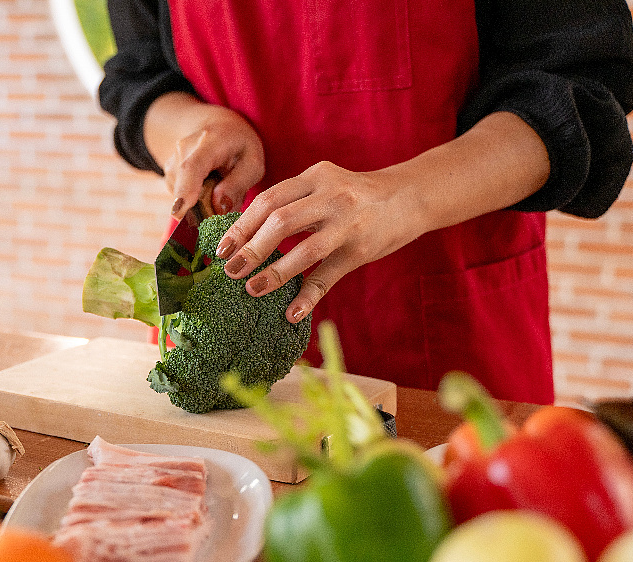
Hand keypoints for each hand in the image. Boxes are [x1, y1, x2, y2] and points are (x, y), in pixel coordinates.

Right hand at [143, 92, 264, 216]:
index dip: (185, 191)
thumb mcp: (252, 163)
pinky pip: (181, 197)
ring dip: (202, 202)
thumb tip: (219, 208)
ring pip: (183, 196)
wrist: (217, 127)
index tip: (180, 213)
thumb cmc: (239, 146)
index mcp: (211, 141)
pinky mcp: (169, 174)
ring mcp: (173, 161)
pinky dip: (196, 199)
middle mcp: (184, 148)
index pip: (192, 167)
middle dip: (201, 210)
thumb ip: (238, 185)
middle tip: (224, 210)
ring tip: (219, 186)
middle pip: (184, 188)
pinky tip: (208, 185)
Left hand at [214, 161, 425, 322]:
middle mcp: (330, 196)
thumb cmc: (355, 196)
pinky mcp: (361, 250)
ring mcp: (348, 223)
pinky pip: (329, 276)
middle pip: (280, 221)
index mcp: (314, 177)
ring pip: (305, 250)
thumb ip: (293, 201)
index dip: (241, 226)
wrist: (410, 196)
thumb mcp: (324, 186)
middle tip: (230, 271)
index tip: (221, 248)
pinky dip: (308, 296)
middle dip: (250, 248)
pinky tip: (292, 313)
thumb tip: (246, 234)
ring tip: (252, 289)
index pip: (268, 199)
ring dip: (274, 273)